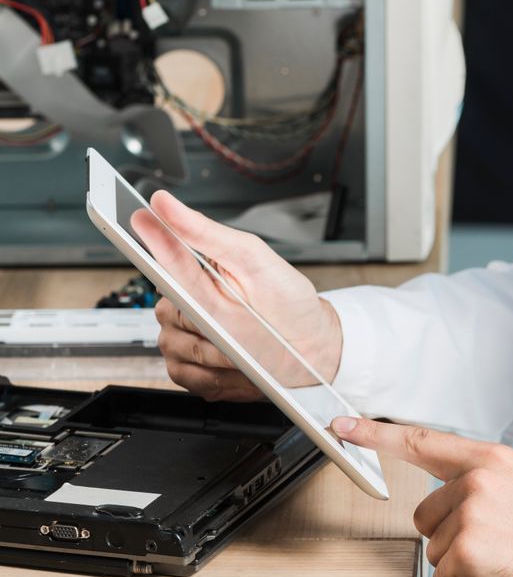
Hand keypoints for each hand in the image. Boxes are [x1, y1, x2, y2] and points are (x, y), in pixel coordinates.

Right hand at [133, 191, 342, 401]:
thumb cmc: (288, 301)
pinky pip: (181, 374)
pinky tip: (235, 365)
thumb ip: (206, 232)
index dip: (144, 238)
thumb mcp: (254, 258)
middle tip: (233, 316)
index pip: (159, 252)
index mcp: (198, 270)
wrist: (313, 349)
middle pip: (164, 307)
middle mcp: (186, 303)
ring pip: (173, 343)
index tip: (137, 221)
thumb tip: (164, 202)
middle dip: (200, 315)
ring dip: (212, 347)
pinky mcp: (190, 371)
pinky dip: (211, 374)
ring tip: (244, 343)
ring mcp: (185, 338)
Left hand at [332, 417, 512, 576]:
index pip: (423, 440)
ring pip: (434, 549)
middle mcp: (479, 477)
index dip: (377, 433)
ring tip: (505, 561)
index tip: (343, 425)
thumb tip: (447, 495)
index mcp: (491, 458)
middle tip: (498, 546)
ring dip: (463, 566)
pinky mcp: (470, 547)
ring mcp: (473, 510)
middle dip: (451, 538)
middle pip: (424, 514)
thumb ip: (482, 482)